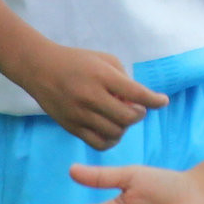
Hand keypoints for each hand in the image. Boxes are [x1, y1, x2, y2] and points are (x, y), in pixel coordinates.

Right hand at [15, 42, 164, 149]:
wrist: (40, 68)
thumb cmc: (77, 61)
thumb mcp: (105, 60)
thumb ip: (124, 80)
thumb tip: (137, 102)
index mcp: (102, 76)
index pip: (137, 94)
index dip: (155, 100)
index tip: (162, 101)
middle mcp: (91, 96)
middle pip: (128, 117)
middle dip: (139, 114)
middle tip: (137, 108)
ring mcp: (79, 114)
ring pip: (115, 133)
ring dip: (125, 127)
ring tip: (121, 117)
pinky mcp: (71, 127)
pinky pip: (98, 143)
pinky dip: (111, 140)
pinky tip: (112, 130)